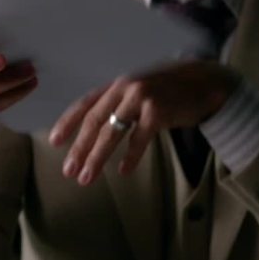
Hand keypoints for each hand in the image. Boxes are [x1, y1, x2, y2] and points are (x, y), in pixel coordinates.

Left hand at [49, 60, 238, 184]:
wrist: (204, 82)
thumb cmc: (168, 91)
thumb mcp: (139, 91)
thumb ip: (118, 104)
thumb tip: (94, 130)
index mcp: (116, 85)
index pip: (85, 104)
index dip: (67, 122)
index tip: (53, 141)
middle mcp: (124, 88)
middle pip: (94, 122)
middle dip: (79, 148)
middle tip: (68, 170)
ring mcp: (140, 98)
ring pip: (112, 132)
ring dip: (97, 157)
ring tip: (87, 177)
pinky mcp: (158, 110)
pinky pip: (139, 138)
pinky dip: (130, 156)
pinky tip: (122, 170)